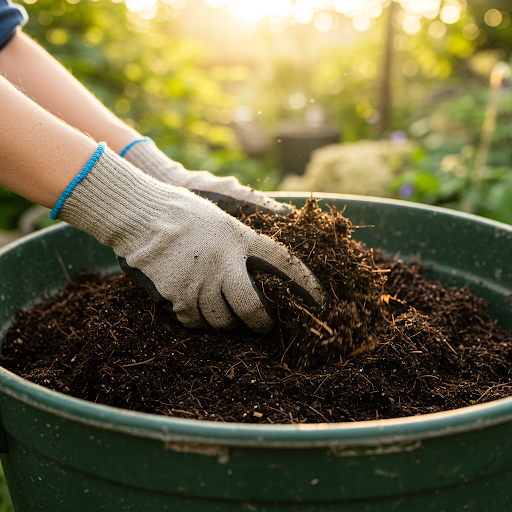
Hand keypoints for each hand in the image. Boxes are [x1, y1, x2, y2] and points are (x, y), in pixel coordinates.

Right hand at [52, 143, 325, 331]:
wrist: (140, 215)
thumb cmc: (183, 212)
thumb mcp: (224, 213)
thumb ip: (251, 229)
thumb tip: (285, 221)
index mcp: (239, 240)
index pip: (284, 264)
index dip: (306, 285)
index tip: (320, 301)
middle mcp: (223, 265)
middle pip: (251, 309)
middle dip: (261, 323)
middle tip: (263, 326)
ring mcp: (199, 284)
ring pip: (221, 321)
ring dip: (224, 319)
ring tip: (219, 306)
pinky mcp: (177, 299)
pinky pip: (195, 321)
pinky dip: (199, 317)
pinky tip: (194, 301)